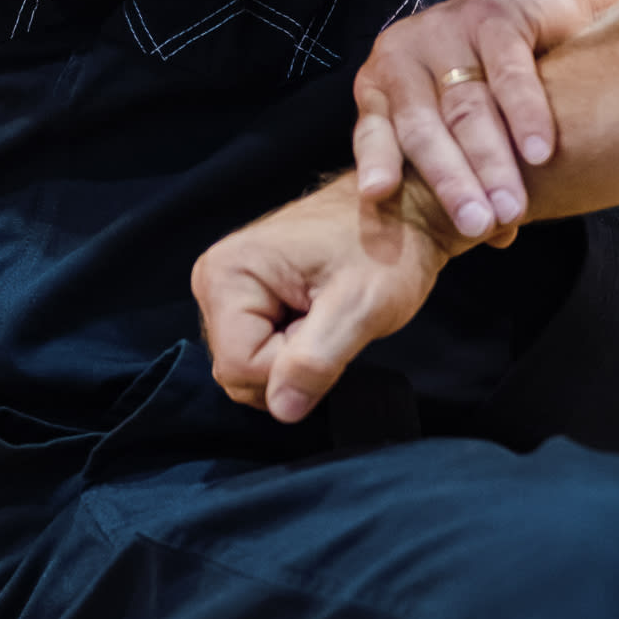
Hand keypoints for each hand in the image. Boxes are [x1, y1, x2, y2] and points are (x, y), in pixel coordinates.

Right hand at [194, 173, 453, 425]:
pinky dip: (295, 349)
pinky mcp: (247, 297)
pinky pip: (261, 352)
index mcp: (227, 273)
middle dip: (292, 365)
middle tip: (333, 321)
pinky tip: (318, 317)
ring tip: (328, 315)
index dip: (293, 368)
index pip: (240, 367)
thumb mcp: (362, 305)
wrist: (404, 209)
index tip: (332, 326)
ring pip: (250, 366)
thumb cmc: (389, 246)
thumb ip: (317, 361)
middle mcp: (213, 279)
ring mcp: (227, 288)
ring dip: (296, 359)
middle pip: (238, 370)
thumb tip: (281, 409)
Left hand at [350, 0, 618, 236]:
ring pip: (467, 106)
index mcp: (382, 84)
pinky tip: (541, 151)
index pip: (375, 131)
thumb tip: (494, 240)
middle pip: (424, 127)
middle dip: (452, 181)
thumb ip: (462, 167)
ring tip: (512, 207)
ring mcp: (446, 30)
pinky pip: (509, 72)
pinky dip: (526, 114)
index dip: (376, 162)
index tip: (378, 196)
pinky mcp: (493, 14)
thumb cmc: (492, 76)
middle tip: (476, 224)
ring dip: (492, 161)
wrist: (540, 4)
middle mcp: (405, 54)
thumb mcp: (457, 116)